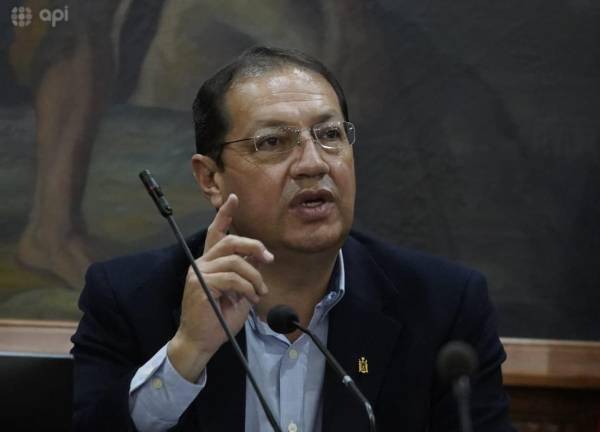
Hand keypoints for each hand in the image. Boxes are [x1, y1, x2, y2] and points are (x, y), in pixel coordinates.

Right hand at [167, 194, 273, 381]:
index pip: (216, 233)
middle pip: (230, 242)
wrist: (201, 342)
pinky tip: (250, 299)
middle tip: (268, 259)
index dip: (225, 215)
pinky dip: (248, 288)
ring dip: (254, 277)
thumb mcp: (238, 292)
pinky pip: (233, 278)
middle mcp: (202, 264)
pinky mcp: (202, 285)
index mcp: (209, 263)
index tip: (234, 198)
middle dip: (254, 246)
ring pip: (236, 262)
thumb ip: (244, 273)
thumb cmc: (218, 319)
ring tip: (259, 293)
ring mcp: (199, 273)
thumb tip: (258, 257)